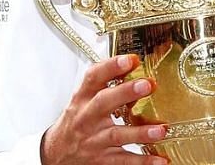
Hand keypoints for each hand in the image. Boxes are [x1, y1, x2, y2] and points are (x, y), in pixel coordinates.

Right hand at [41, 54, 167, 164]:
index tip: (130, 59)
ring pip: (117, 135)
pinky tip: (160, 159)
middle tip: (147, 84)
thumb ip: (104, 83)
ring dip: (140, 132)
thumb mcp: (82, 100)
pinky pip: (124, 160)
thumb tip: (135, 63)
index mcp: (82, 99)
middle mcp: (87, 118)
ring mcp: (94, 140)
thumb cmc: (75, 123)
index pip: (93, 78)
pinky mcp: (101, 160)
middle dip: (126, 93)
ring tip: (160, 129)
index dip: (111, 67)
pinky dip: (143, 161)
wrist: (53, 154)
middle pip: (104, 103)